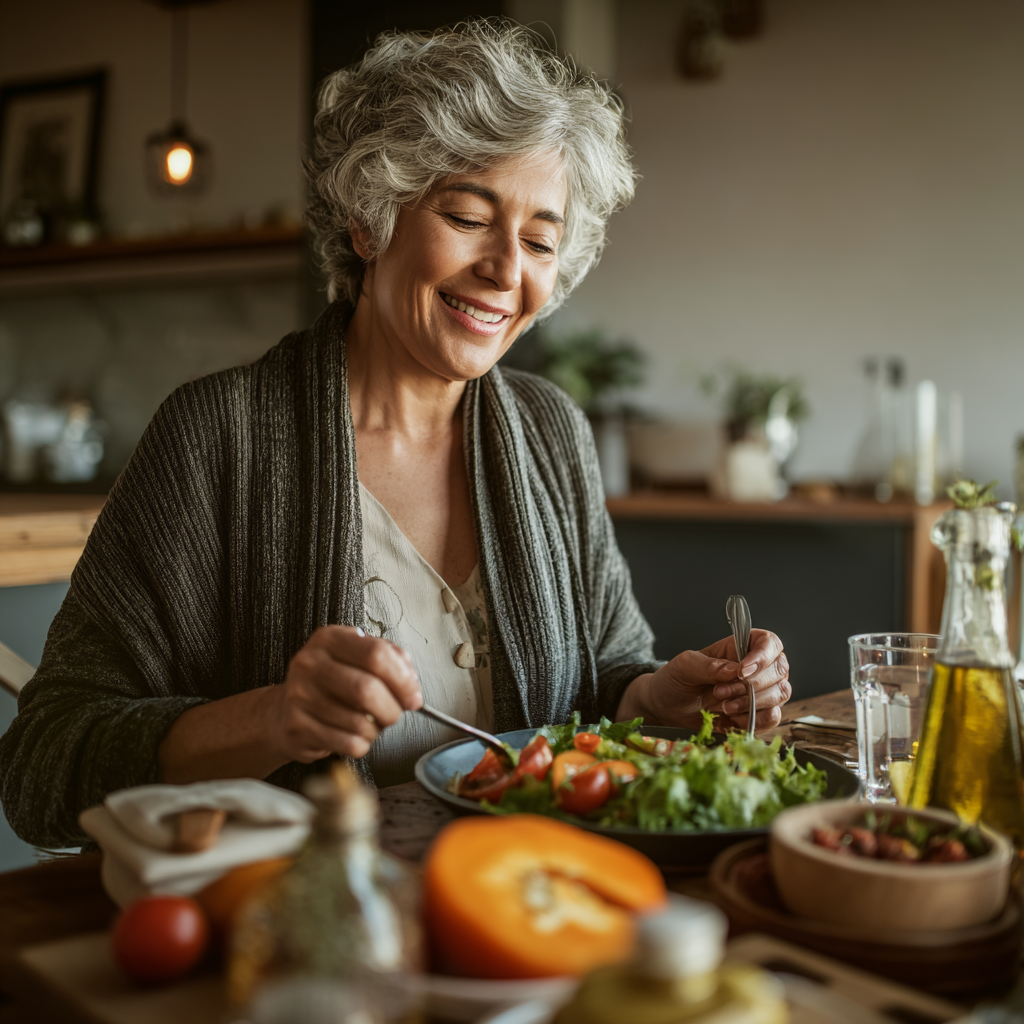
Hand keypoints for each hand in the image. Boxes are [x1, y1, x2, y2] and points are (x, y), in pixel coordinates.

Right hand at [268, 626, 422, 761]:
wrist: (284, 711)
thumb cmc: (330, 683)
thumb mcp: (357, 657)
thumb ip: (390, 658)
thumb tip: (410, 681)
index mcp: (329, 639)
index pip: (376, 654)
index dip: (403, 679)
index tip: (413, 695)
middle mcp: (310, 663)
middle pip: (367, 689)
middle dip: (392, 708)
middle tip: (396, 713)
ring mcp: (299, 696)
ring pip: (360, 722)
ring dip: (377, 729)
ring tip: (370, 723)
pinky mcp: (297, 727)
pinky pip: (348, 743)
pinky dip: (362, 744)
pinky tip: (354, 735)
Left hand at [617, 629, 790, 732]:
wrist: (667, 708)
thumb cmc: (675, 680)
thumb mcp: (684, 666)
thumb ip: (708, 666)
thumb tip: (733, 669)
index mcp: (739, 648)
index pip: (769, 642)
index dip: (763, 655)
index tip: (743, 670)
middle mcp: (755, 667)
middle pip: (779, 669)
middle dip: (752, 685)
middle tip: (720, 692)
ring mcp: (759, 691)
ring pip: (780, 693)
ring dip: (752, 703)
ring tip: (723, 706)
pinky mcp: (757, 714)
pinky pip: (773, 716)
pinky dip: (755, 720)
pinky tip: (732, 719)